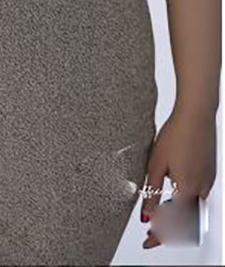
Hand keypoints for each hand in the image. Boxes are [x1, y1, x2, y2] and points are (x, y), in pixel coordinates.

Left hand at [140, 107, 215, 249]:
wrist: (196, 113)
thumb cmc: (176, 133)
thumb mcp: (156, 164)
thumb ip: (152, 194)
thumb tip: (146, 218)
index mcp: (188, 190)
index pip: (175, 225)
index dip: (160, 237)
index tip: (148, 241)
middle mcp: (202, 189)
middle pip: (187, 221)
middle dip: (169, 228)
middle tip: (152, 229)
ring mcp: (208, 181)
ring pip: (194, 209)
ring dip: (177, 215)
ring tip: (159, 210)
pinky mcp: (209, 173)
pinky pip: (198, 195)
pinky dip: (185, 201)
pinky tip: (173, 190)